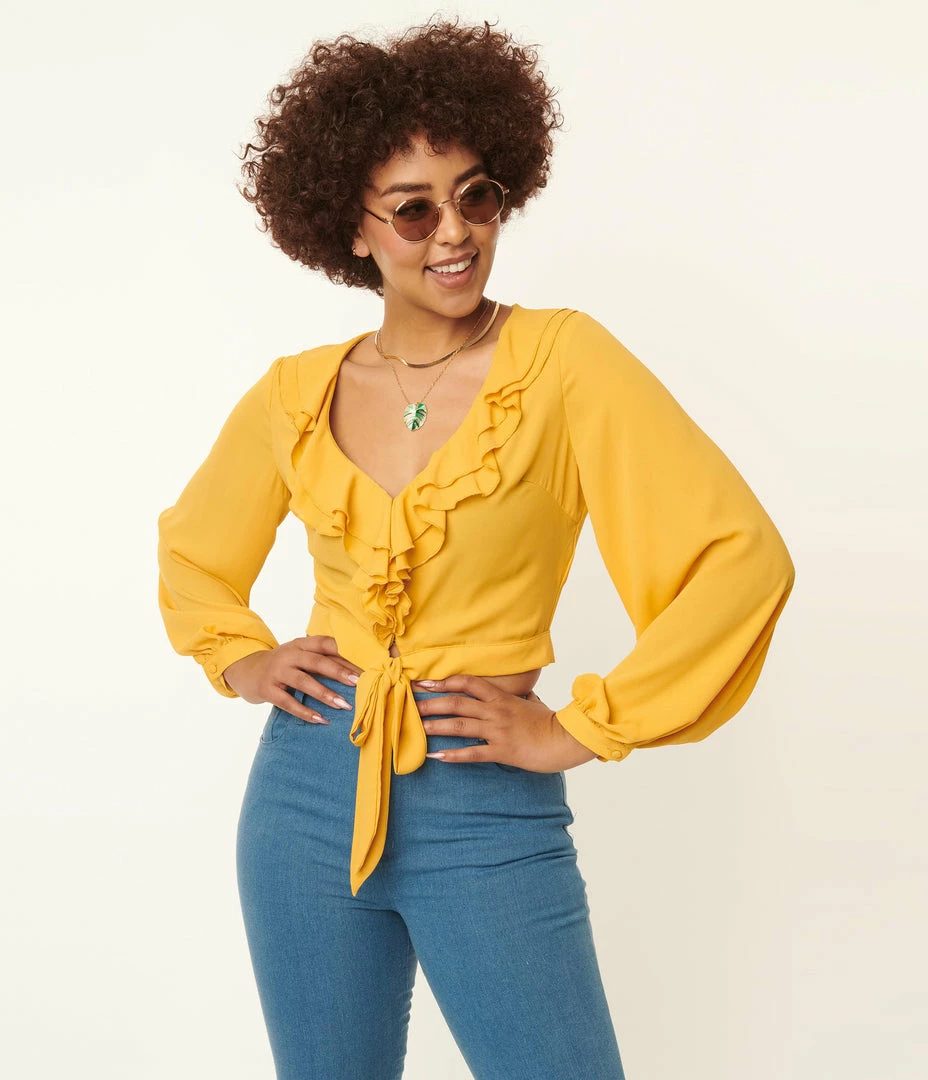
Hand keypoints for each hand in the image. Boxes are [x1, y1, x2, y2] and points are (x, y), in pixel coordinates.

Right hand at [222, 635, 363, 724]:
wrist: (247, 670)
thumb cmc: (284, 665)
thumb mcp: (300, 655)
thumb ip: (322, 659)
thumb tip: (356, 672)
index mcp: (301, 643)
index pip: (326, 644)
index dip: (345, 654)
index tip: (364, 666)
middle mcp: (289, 654)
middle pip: (316, 661)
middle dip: (339, 672)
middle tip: (359, 683)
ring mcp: (276, 671)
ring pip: (303, 681)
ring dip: (325, 694)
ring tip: (343, 705)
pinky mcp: (267, 689)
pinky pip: (287, 702)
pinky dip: (305, 712)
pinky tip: (320, 720)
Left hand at [411, 674, 597, 770]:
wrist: (565, 739)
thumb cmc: (549, 721)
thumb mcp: (531, 703)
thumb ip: (519, 697)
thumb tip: (519, 694)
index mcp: (501, 697)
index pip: (468, 683)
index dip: (444, 681)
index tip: (424, 682)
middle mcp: (496, 711)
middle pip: (457, 703)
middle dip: (431, 703)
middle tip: (409, 705)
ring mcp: (498, 730)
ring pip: (460, 726)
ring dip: (436, 726)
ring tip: (416, 728)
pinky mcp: (502, 751)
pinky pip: (473, 753)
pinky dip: (453, 755)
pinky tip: (437, 757)